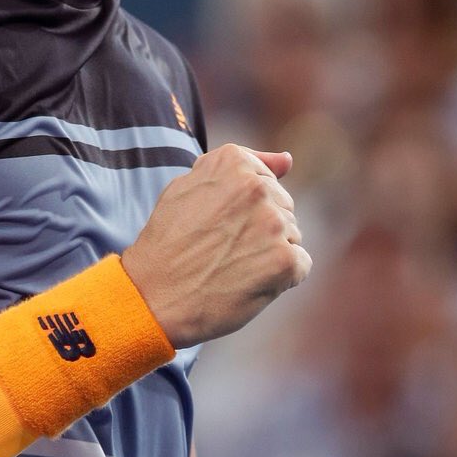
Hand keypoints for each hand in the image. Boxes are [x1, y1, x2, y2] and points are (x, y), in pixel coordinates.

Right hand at [121, 144, 310, 347]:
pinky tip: (249, 281)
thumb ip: (238, 167)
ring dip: (270, 251)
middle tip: (222, 247)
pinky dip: (280, 277)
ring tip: (232, 264)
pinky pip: (300, 264)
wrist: (155, 296)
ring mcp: (273, 223)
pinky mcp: (285, 260)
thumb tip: (288, 160)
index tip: (219, 223)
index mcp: (233, 161)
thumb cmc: (169, 242)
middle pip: (283, 205)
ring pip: (292, 234)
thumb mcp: (188, 187)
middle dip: (261, 227)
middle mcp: (256, 186)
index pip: (266, 179)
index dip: (244, 208)